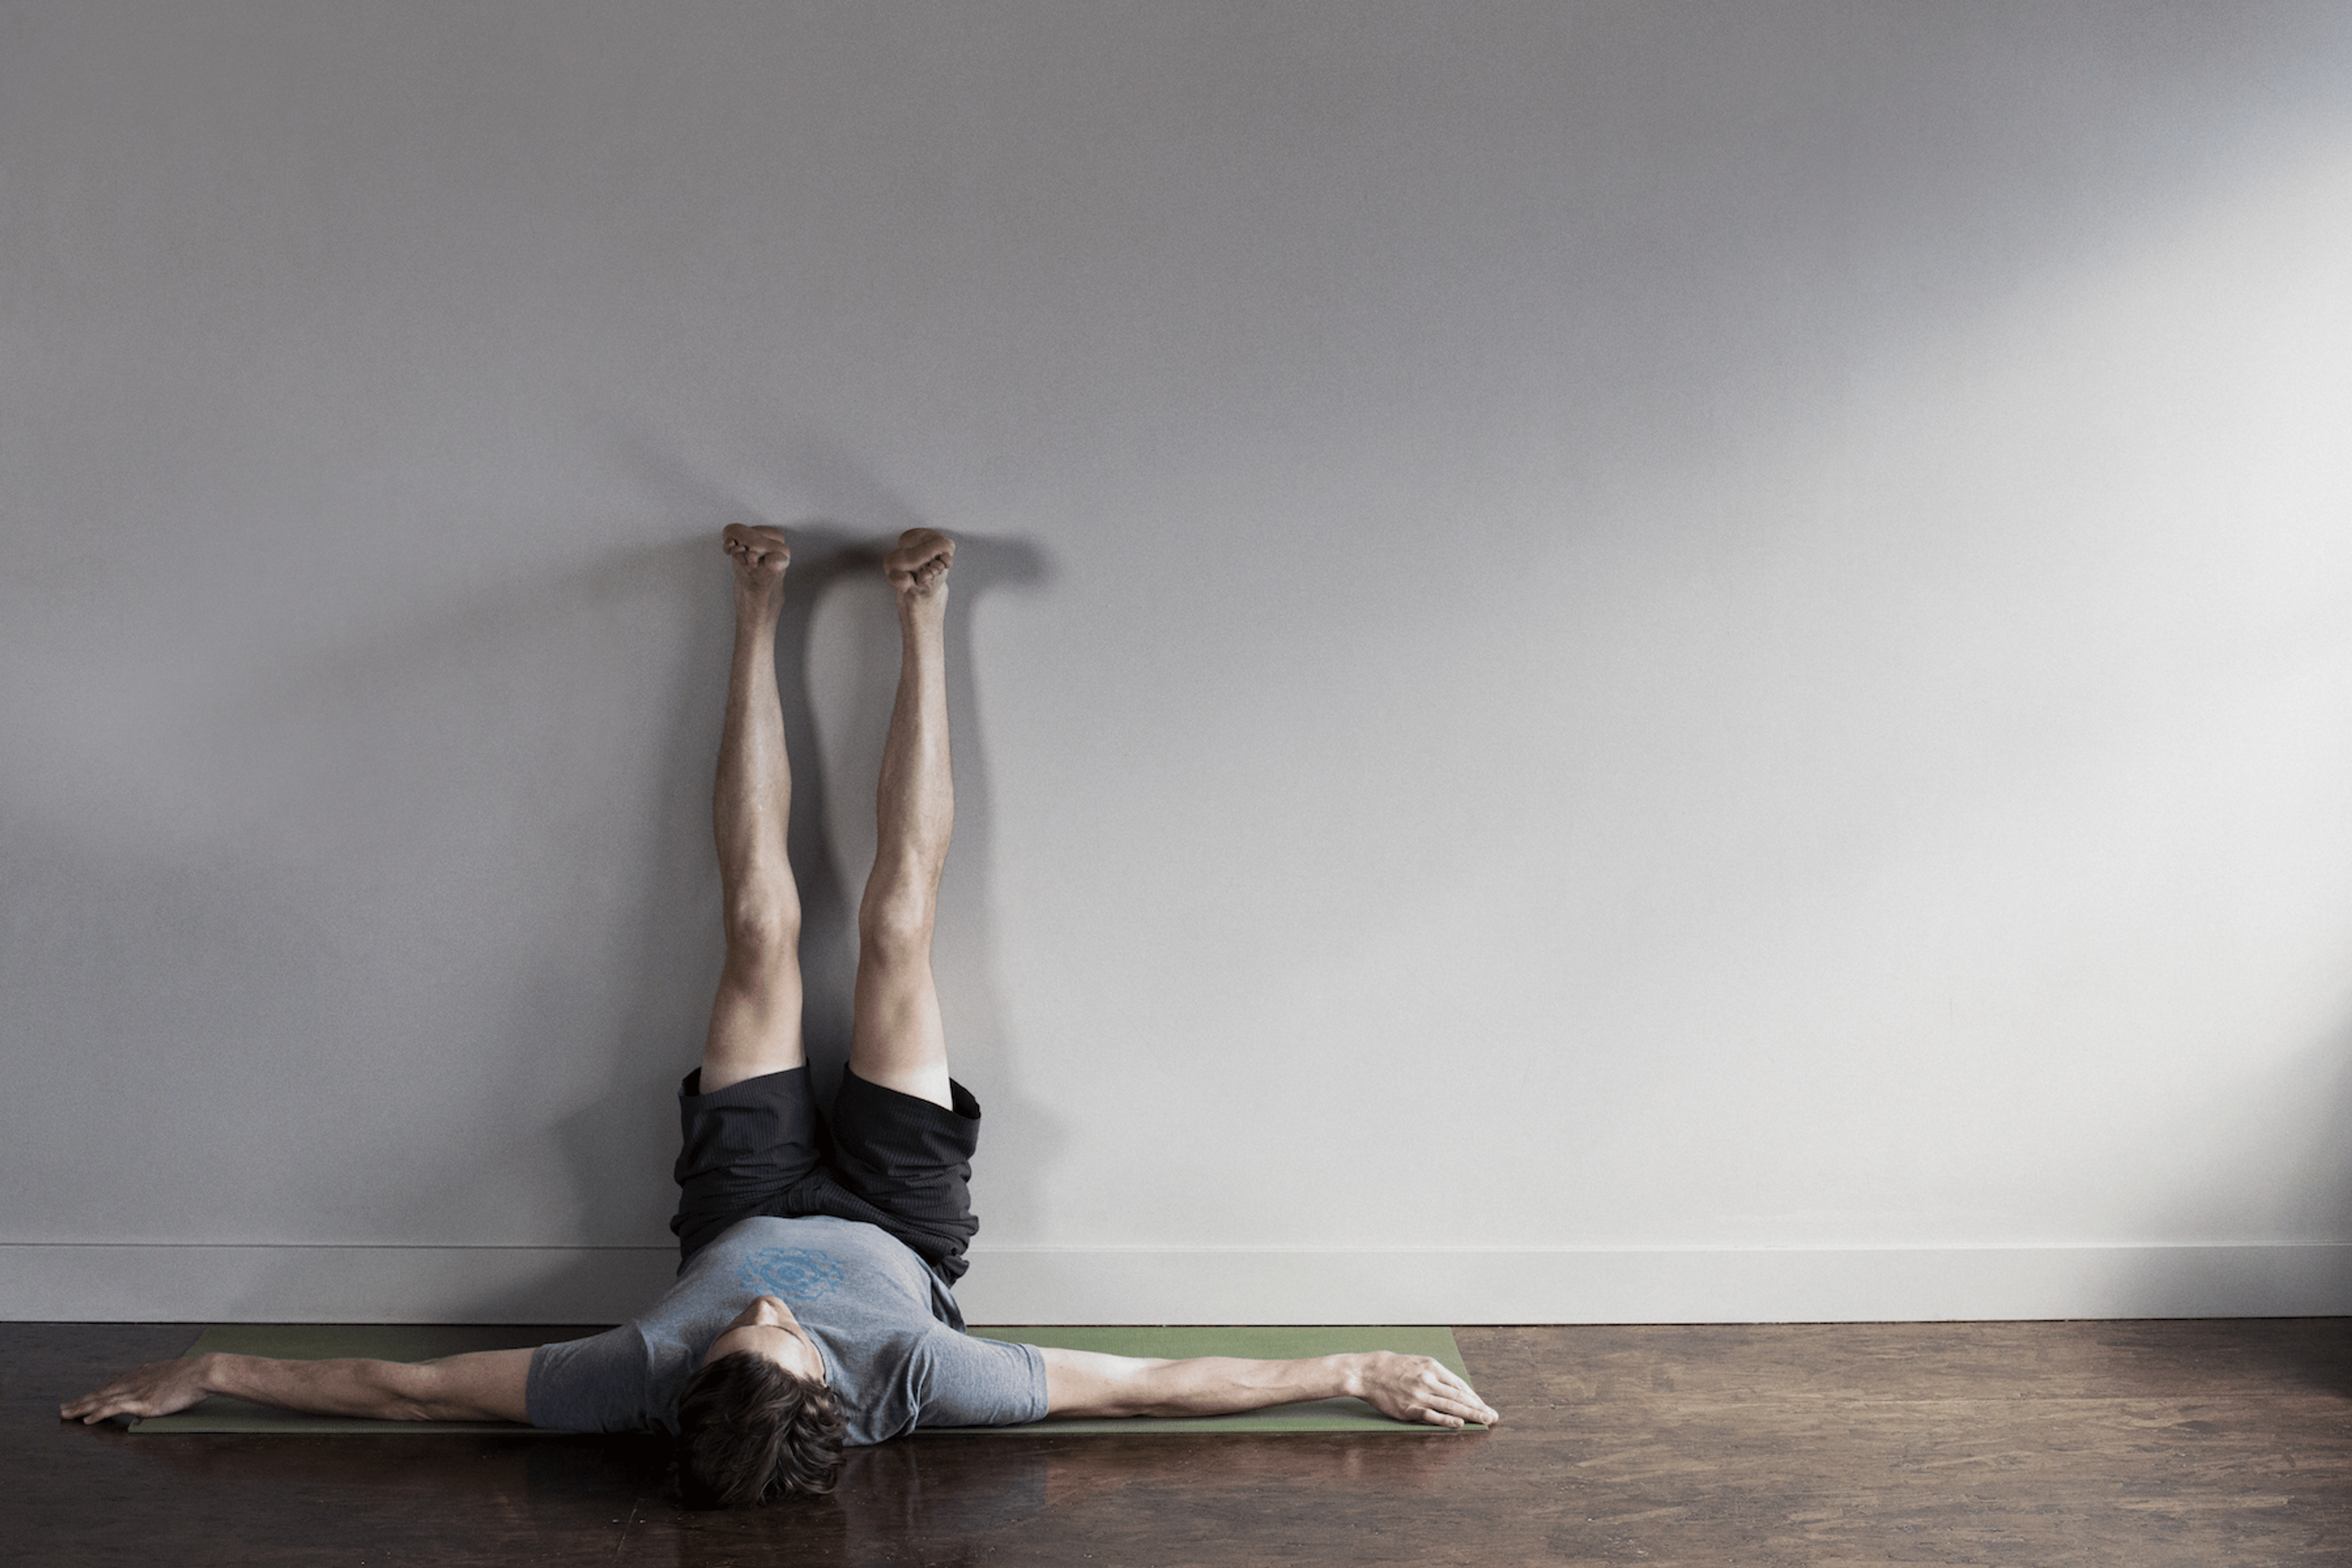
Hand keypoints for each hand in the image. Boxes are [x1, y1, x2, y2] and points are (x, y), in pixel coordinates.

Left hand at [59, 1355, 214, 1424]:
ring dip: (81, 1407)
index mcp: (143, 1374)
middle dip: (81, 1400)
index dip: (97, 1392)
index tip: (85, 1398)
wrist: (204, 1372)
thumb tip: (161, 1391)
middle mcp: (135, 1381)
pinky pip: (113, 1408)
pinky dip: (97, 1413)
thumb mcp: (175, 1376)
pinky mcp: (141, 1402)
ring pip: (101, 1399)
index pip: (113, 1385)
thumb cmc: (196, 1375)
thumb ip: (162, 1383)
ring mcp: (137, 1391)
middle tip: (64, 1407)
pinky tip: (86, 1420)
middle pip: (101, 1392)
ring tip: (66, 1413)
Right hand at [1348, 1352, 1499, 1429]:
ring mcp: (1419, 1394)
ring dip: (1471, 1415)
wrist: (1368, 1372)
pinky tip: (1460, 1424)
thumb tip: (1455, 1388)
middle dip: (1479, 1407)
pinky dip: (1447, 1420)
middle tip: (1493, 1416)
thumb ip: (1436, 1375)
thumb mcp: (1417, 1363)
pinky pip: (1432, 1415)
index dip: (1474, 1397)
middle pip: (1459, 1396)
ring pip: (1451, 1405)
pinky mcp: (1409, 1408)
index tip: (1484, 1405)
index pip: (1459, 1384)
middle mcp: (1428, 1380)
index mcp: (1432, 1367)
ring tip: (1485, 1421)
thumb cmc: (1393, 1367)